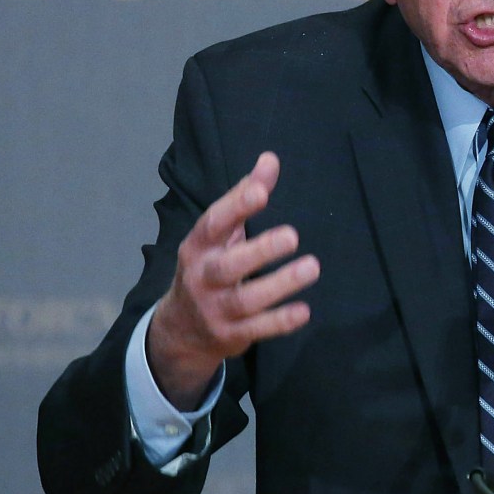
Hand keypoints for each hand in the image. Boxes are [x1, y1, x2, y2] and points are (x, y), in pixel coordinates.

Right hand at [147, 152, 319, 408]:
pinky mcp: (231, 335)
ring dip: (280, 284)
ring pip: (246, 299)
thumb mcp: (220, 234)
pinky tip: (304, 310)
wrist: (181, 331)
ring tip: (312, 267)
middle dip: (260, 250)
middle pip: (228, 265)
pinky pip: (258, 329)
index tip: (260, 191)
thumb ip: (245, 197)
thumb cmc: (210, 267)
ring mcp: (215, 309)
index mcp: (198, 247)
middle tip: (293, 235)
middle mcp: (203, 277)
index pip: (213, 224)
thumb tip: (270, 159)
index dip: (235, 206)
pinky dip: (280, 321)